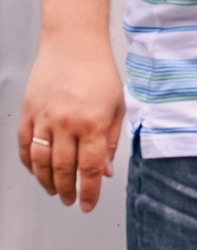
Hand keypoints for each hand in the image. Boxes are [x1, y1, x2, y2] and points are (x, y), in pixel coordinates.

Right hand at [18, 32, 125, 210]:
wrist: (73, 45)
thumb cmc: (99, 72)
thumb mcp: (117, 106)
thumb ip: (110, 140)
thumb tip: (106, 170)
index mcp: (93, 123)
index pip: (90, 168)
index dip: (90, 191)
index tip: (88, 205)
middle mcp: (67, 124)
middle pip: (63, 169)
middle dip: (68, 190)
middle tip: (71, 200)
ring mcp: (44, 119)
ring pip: (41, 162)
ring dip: (47, 181)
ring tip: (54, 191)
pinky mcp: (28, 114)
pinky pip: (25, 146)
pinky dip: (29, 163)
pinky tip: (36, 171)